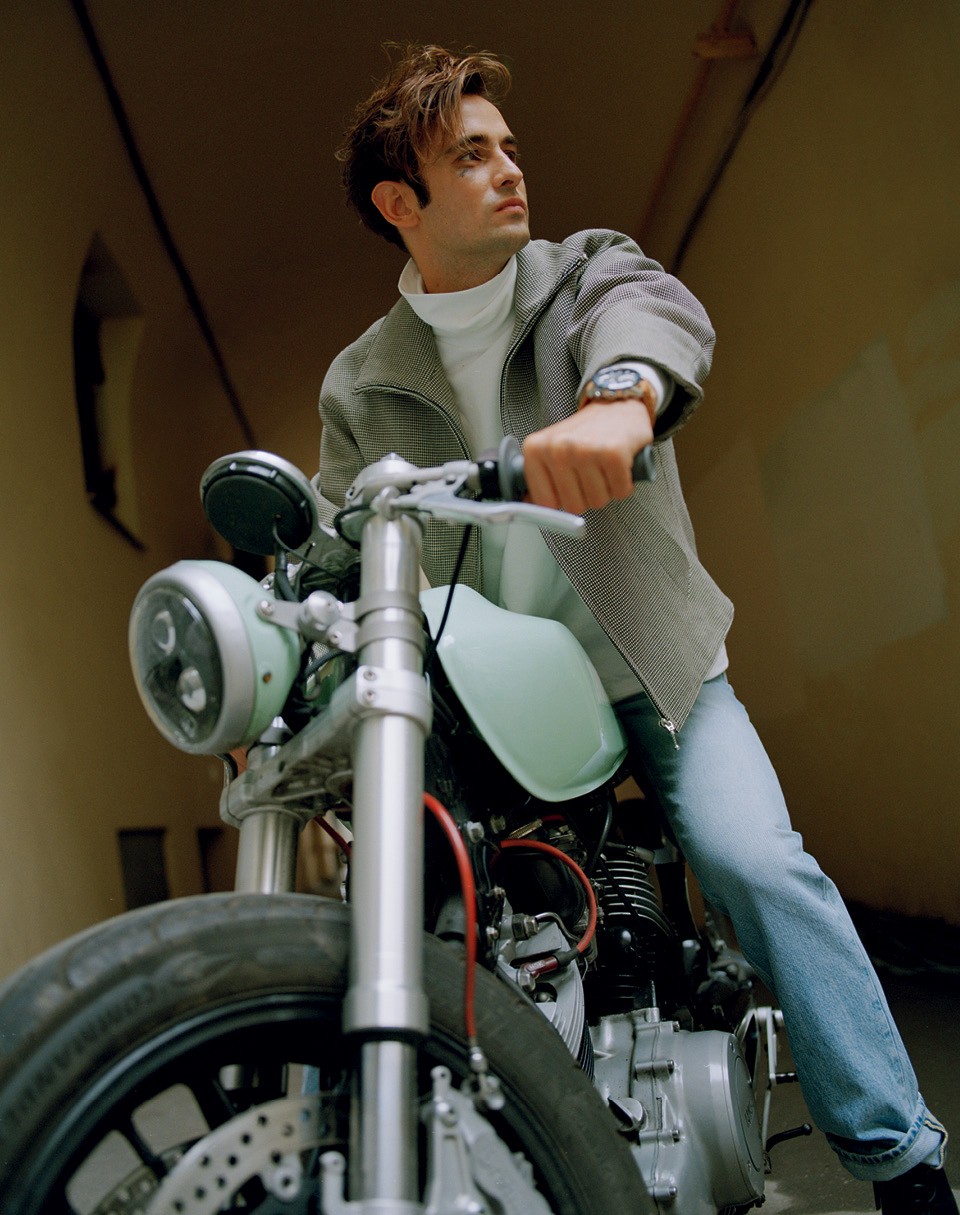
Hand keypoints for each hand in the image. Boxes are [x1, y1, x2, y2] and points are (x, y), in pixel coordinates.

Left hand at [521, 399, 653, 513]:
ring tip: (603, 466)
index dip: (562, 500)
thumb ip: (538, 477)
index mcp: (536, 449)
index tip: (569, 484)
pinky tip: (618, 465)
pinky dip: (623, 483)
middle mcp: (557, 448)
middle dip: (587, 495)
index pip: (545, 503)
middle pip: (573, 506)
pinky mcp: (613, 453)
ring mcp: (585, 450)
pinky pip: (620, 491)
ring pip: (597, 501)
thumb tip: (527, 503)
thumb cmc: (586, 431)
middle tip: (591, 471)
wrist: (617, 403)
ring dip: (606, 489)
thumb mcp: (551, 449)